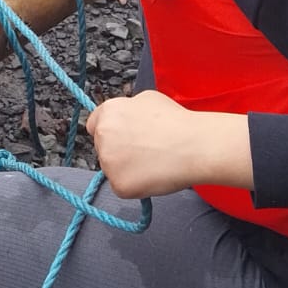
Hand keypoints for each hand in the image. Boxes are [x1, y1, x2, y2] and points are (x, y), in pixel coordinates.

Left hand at [86, 90, 252, 198]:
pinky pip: (123, 187)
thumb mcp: (147, 99)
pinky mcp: (119, 184)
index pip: (94, 125)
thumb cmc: (176, 122)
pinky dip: (136, 186)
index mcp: (108, 112)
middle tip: (144, 153)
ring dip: (127, 169)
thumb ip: (128, 109)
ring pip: (113, 169)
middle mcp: (103, 135)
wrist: (193, 146)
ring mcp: (108, 162)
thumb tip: (127, 120)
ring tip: (153, 163)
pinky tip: (154, 176)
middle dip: (118, 151)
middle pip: (103, 148)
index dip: (109, 133)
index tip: (121, 140)